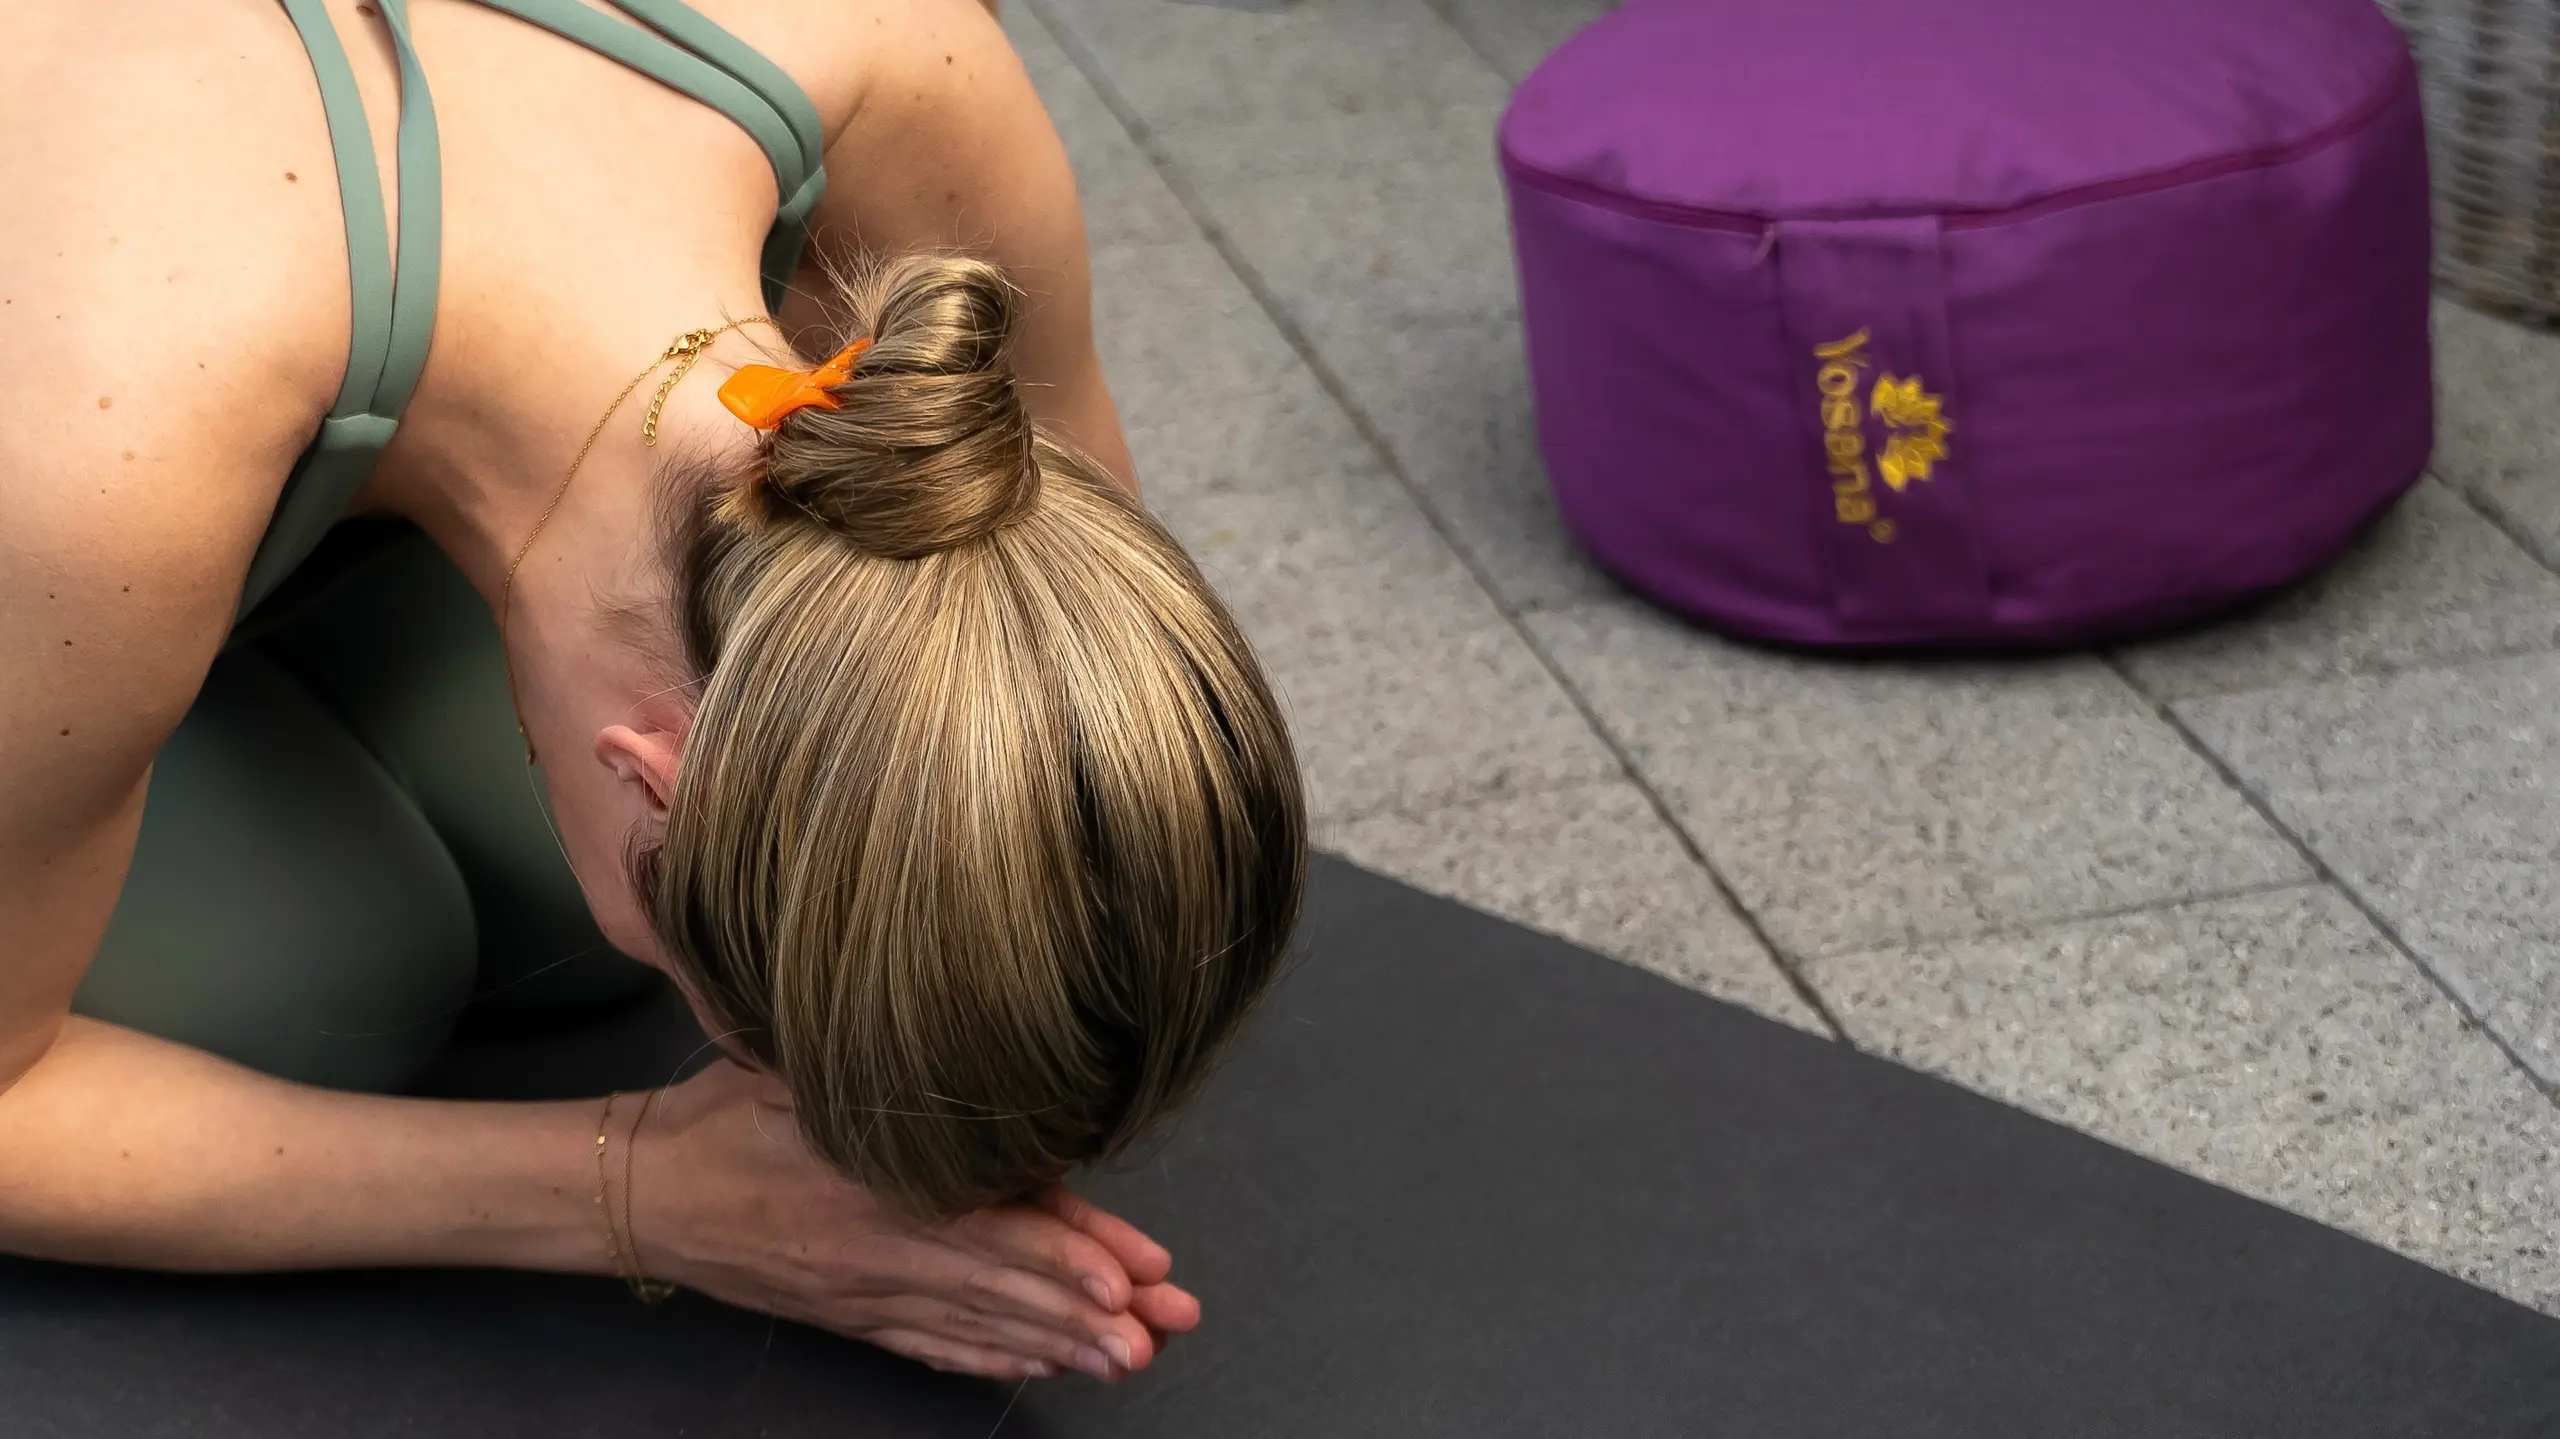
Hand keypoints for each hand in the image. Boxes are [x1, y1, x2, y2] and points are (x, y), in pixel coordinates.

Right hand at [630, 1060, 1200, 1380]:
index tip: (1130, 1272)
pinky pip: (933, 1347)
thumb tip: (979, 1063)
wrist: (640, 1189)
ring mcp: (864, 1296)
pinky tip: (1041, 1366)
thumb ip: (888, 1080)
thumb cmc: (722, 1115)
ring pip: (979, 1326)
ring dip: (1059, 1344)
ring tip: (1129, 1359)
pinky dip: (992, 1359)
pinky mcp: (849, 1318)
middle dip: (1092, 1311)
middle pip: (1004, 1289)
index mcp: (871, 1190)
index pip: (989, 1229)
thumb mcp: (799, 1072)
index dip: (1065, 1252)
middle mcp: (877, 1254)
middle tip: (1164, 1327)